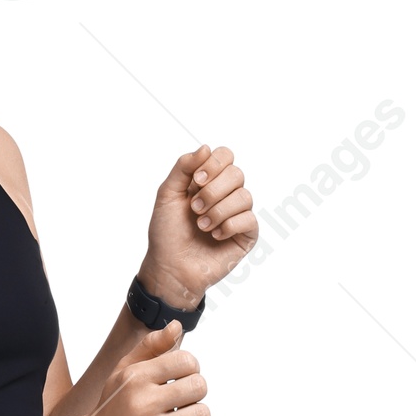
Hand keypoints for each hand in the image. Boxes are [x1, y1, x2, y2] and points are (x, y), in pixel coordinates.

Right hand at [83, 320, 210, 415]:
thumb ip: (150, 347)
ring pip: (202, 414)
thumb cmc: (113, 408)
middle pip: (199, 386)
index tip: (179, 378)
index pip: (187, 361)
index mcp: (134, 378)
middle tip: (180, 400)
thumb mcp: (124, 373)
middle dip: (194, 392)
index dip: (189, 369)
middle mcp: (142, 403)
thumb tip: (177, 326)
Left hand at [139, 143, 256, 307]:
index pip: (225, 156)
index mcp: (209, 181)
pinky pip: (249, 219)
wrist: (169, 268)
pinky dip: (228, 226)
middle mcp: (226, 195)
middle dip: (213, 191)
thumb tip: (205, 147)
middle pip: (237, 174)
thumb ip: (183, 167)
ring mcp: (238, 215)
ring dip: (218, 211)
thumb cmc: (166, 234)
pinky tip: (215, 236)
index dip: (214, 164)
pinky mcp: (246, 235)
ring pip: (245, 196)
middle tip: (194, 209)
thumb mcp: (167, 195)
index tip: (195, 181)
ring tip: (201, 226)